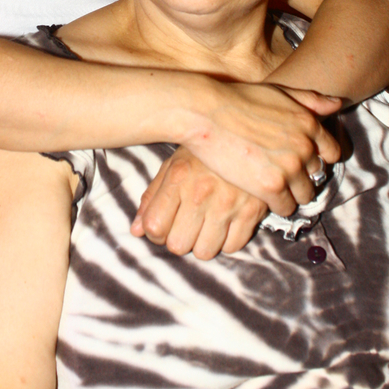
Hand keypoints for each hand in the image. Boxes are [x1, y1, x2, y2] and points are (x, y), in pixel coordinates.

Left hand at [131, 147, 267, 259]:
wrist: (249, 137)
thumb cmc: (205, 154)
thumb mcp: (173, 165)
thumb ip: (152, 197)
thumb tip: (136, 230)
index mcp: (178, 177)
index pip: (154, 227)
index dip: (155, 232)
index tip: (163, 225)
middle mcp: (201, 192)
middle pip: (178, 245)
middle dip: (179, 238)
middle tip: (187, 224)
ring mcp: (228, 204)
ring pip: (204, 252)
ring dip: (203, 242)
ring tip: (207, 223)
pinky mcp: (253, 212)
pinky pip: (232, 247)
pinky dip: (227, 240)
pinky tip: (227, 221)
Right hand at [181, 81, 340, 215]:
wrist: (205, 112)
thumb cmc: (237, 99)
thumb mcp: (278, 92)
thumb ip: (309, 100)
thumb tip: (337, 104)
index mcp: (309, 123)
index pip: (331, 152)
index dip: (316, 158)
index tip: (300, 160)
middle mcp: (305, 146)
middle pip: (316, 175)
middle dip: (301, 175)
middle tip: (281, 174)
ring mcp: (290, 168)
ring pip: (304, 195)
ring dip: (291, 193)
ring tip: (273, 187)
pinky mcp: (271, 187)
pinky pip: (287, 207)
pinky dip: (278, 205)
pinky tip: (263, 196)